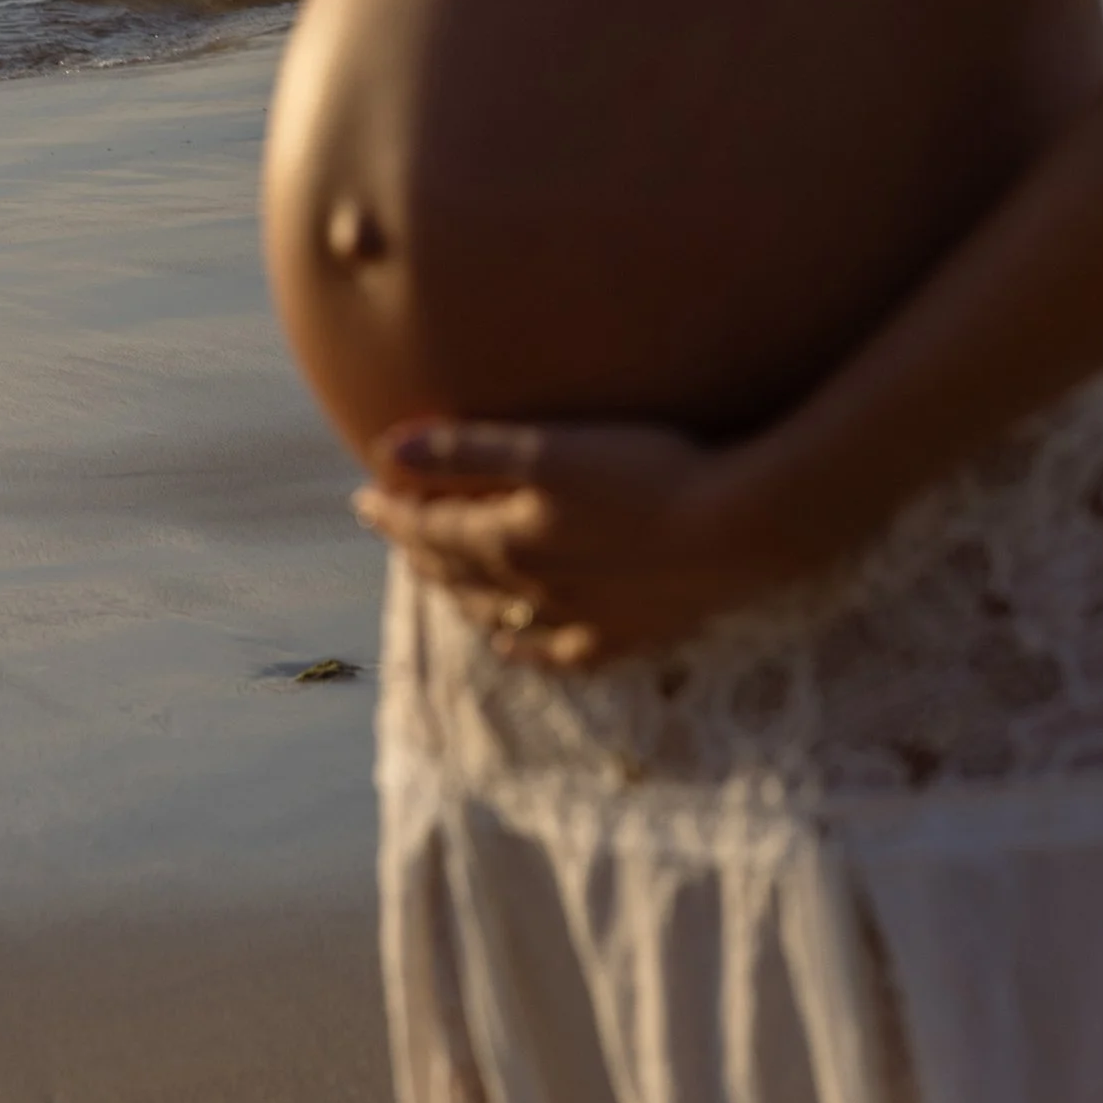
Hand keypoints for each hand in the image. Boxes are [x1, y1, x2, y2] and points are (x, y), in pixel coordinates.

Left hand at [354, 416, 813, 665]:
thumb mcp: (549, 449)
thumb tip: (387, 452)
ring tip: (436, 581)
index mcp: (506, 539)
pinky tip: (510, 644)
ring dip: (458, 595)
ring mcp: (577, 618)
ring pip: (496, 613)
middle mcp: (530, 587)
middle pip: (455, 572)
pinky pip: (557, 653)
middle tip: (395, 529)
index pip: (429, 528)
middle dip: (418, 548)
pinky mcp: (623, 634)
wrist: (737, 527)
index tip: (364, 496)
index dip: (393, 511)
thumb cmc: (645, 470)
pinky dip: (524, 649)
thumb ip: (467, 450)